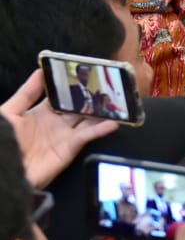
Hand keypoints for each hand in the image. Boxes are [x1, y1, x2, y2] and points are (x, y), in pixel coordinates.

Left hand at [1, 70, 117, 186]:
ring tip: (118, 102)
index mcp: (41, 113)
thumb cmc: (2, 139)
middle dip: (93, 99)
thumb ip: (26, 93)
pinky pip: (87, 136)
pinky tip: (113, 122)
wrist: (3, 168)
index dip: (75, 87)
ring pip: (88, 120)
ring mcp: (64, 136)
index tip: (89, 74)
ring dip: (102, 113)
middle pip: (79, 108)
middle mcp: (56, 123)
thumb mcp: (9, 112)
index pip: (63, 97)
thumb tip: (40, 71)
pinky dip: (101, 130)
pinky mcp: (70, 149)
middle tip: (110, 86)